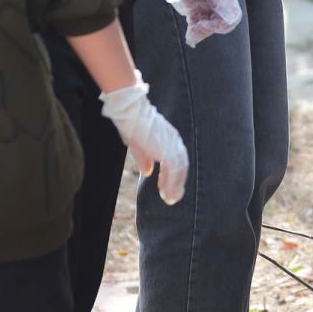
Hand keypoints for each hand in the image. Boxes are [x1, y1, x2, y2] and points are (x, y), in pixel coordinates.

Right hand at [98, 74, 188, 204]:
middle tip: (171, 198)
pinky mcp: (167, 151)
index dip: (172, 175)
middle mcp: (174, 142)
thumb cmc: (132, 124)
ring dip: (175, 187)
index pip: (176, 160)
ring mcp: (172, 146)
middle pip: (181, 166)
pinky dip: (171, 184)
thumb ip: (145, 158)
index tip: (165, 187)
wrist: (131, 112)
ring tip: (170, 199)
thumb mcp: (138, 145)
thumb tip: (148, 172)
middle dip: (177, 183)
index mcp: (169, 139)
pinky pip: (174, 172)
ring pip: (179, 171)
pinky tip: (166, 194)